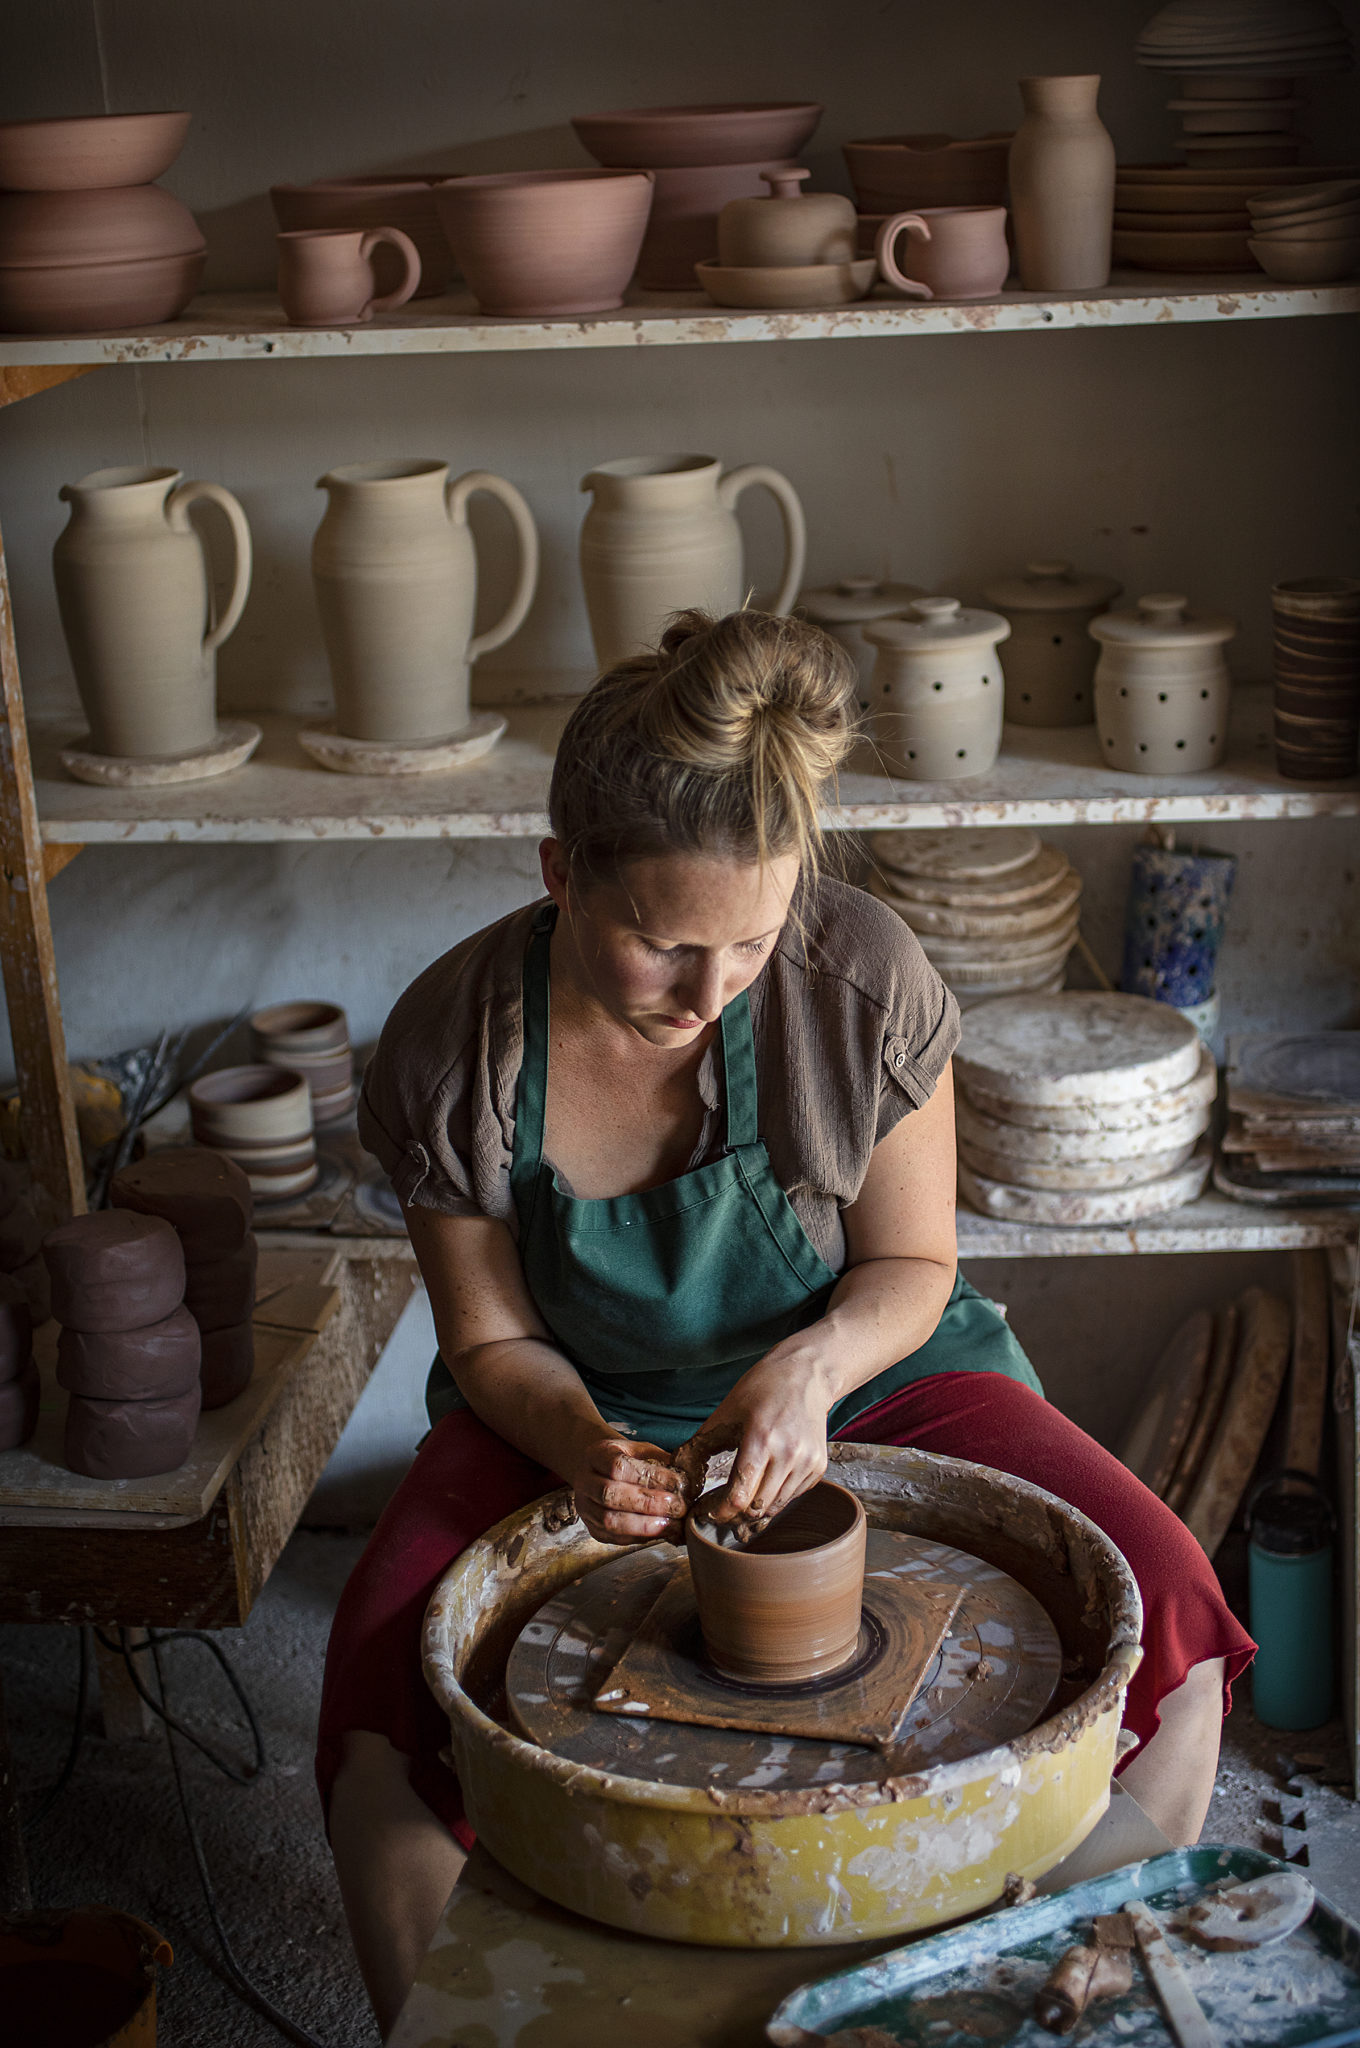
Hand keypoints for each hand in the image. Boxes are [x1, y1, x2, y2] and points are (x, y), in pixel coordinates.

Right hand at [567, 1433, 687, 1546]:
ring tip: (673, 1524)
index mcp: (596, 1455)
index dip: (650, 1476)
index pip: (618, 1466)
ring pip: (609, 1521)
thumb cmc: (626, 1460)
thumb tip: (689, 1479)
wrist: (598, 1471)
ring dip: (645, 1525)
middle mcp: (584, 1481)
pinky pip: (614, 1538)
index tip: (678, 1483)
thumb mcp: (641, 1450)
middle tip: (678, 1507)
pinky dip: (641, 1537)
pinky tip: (661, 1532)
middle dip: (649, 1504)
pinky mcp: (593, 1529)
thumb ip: (661, 1462)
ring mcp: (585, 1508)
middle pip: (610, 1495)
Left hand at [681, 1344, 835, 1533]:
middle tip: (719, 1509)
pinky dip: (774, 1498)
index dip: (719, 1512)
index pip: (739, 1498)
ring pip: (775, 1508)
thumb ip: (701, 1445)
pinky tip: (763, 1483)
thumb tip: (681, 1473)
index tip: (707, 1511)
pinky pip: (792, 1497)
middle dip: (734, 1516)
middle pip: (757, 1509)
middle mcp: (788, 1455)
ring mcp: (807, 1462)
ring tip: (739, 1499)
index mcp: (761, 1440)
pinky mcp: (818, 1467)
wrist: (806, 1374)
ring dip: (754, 1510)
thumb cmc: (763, 1388)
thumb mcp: (725, 1412)